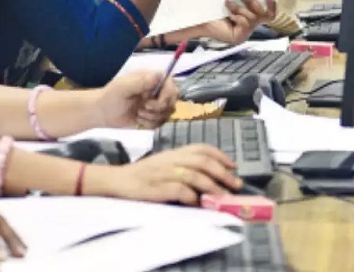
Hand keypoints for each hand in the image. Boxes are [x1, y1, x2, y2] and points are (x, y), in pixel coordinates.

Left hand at [95, 70, 178, 128]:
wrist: (102, 113)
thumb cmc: (110, 96)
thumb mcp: (123, 87)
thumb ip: (141, 82)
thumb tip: (159, 76)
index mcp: (152, 78)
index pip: (171, 84)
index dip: (167, 95)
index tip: (153, 102)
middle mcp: (157, 90)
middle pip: (173, 100)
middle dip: (158, 108)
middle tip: (143, 108)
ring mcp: (156, 104)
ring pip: (168, 114)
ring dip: (152, 117)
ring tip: (138, 113)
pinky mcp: (154, 117)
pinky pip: (161, 123)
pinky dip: (150, 124)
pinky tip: (138, 120)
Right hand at [108, 145, 242, 204]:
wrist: (117, 181)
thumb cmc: (142, 175)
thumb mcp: (164, 164)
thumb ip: (183, 166)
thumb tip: (209, 178)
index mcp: (174, 153)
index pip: (201, 148)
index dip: (220, 155)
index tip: (233, 166)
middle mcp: (171, 160)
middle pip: (203, 162)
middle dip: (223, 173)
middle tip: (236, 185)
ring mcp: (164, 173)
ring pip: (195, 176)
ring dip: (212, 187)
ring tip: (223, 198)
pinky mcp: (157, 188)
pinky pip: (180, 191)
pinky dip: (192, 198)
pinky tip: (199, 205)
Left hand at [196, 0, 276, 44]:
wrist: (200, 20)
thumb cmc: (214, 10)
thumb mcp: (232, 2)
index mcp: (249, 19)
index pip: (268, 15)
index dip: (272, 7)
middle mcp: (249, 27)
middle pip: (263, 15)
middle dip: (252, 2)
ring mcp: (244, 34)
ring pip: (253, 18)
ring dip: (240, 8)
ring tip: (228, 3)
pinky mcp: (238, 37)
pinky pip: (245, 23)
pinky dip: (237, 16)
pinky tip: (228, 15)